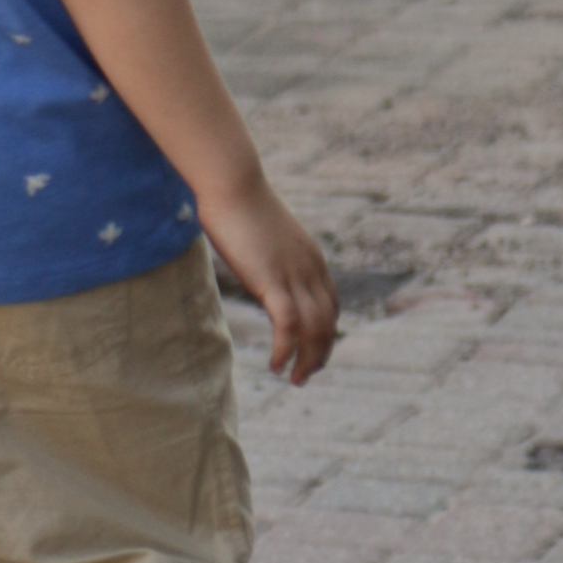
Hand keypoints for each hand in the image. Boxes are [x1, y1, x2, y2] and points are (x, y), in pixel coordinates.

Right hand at [199, 179, 338, 386]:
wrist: (232, 183)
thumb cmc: (237, 200)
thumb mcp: (261, 230)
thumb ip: (265, 248)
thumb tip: (253, 254)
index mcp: (311, 258)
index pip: (330, 305)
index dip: (325, 334)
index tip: (312, 352)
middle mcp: (311, 269)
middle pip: (328, 323)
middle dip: (320, 354)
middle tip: (305, 377)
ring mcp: (294, 275)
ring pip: (314, 329)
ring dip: (308, 360)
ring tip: (295, 380)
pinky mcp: (273, 281)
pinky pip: (288, 326)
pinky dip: (286, 351)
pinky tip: (275, 365)